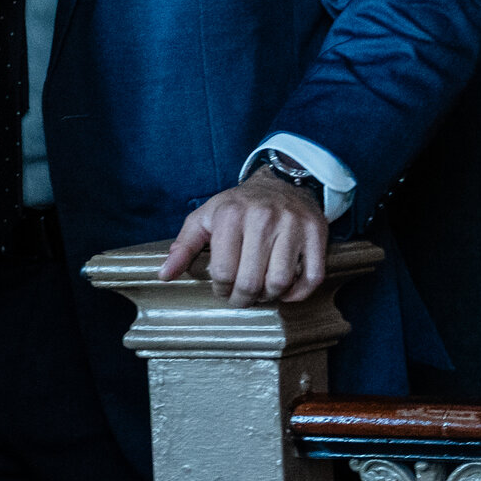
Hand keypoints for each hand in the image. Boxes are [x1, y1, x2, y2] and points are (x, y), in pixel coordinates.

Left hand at [158, 168, 328, 304]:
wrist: (281, 182)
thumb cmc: (238, 206)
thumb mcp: (206, 218)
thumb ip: (183, 246)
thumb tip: (164, 275)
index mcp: (230, 215)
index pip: (223, 272)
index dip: (220, 289)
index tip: (222, 288)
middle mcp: (262, 218)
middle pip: (251, 281)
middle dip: (243, 298)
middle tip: (240, 297)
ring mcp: (292, 225)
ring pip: (280, 282)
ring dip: (269, 297)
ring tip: (260, 292)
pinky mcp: (316, 232)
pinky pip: (311, 277)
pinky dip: (297, 293)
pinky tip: (285, 290)